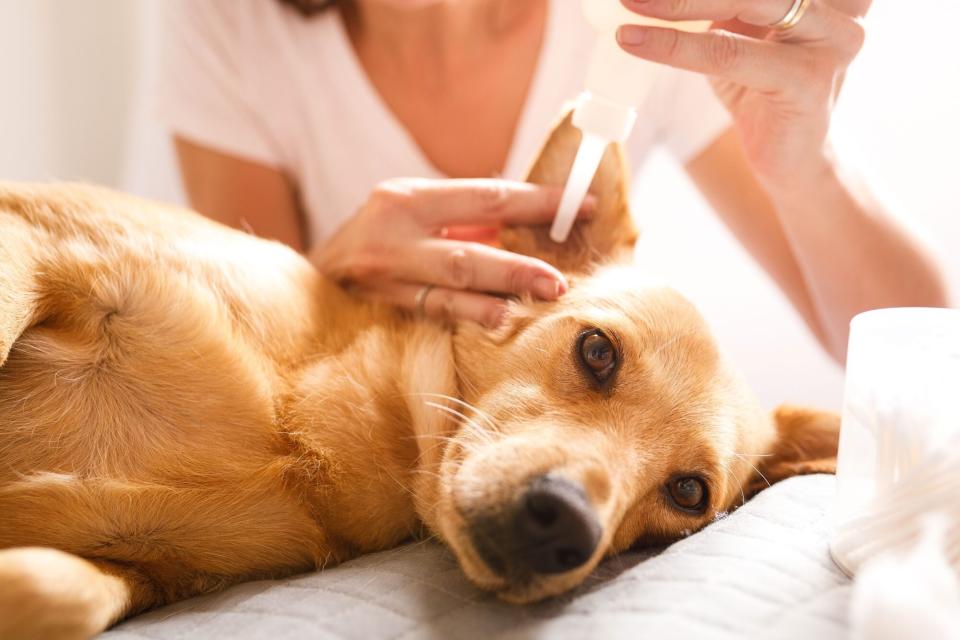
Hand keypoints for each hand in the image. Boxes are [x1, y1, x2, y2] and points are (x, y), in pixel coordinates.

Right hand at [310, 178, 592, 326]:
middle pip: (467, 251)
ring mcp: (382, 277)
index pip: (487, 196)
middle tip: (560, 280)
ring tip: (535, 304)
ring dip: (497, 299)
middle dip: (518, 266)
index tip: (582, 208)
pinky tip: (497, 324)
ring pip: (447, 289)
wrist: (313, 275)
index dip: (538, 204)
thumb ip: (466, 218)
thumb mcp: (415, 213)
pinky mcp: (378, 308)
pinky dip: (467, 318)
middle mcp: (392, 234)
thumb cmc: (379, 238)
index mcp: (408, 198)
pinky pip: (430, 314)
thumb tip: (534, 221)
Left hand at [617, 0, 868, 191]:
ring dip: (676, 1)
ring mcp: (834, 38)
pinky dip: (674, 45)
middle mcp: (844, 2)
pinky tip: (634, 40)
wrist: (791, 158)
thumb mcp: (742, 26)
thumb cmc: (763, 86)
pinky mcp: (808, 80)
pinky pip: (728, 52)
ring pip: (743, 1)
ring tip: (629, 2)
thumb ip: (721, 0)